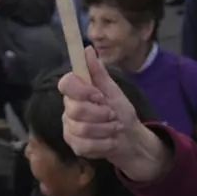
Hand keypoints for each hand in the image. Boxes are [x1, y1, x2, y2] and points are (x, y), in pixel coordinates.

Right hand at [59, 47, 167, 182]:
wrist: (130, 138)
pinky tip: (112, 141)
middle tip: (113, 114)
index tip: (99, 95)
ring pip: (81, 129)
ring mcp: (70, 129)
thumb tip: (88, 49)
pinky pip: (85, 145)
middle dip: (100, 113)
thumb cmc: (120, 111)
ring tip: (116, 127)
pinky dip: (105, 143)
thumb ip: (98, 72)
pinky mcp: (75, 146)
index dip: (82, 90)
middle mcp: (69, 109)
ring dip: (106, 129)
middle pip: (75, 109)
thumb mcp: (113, 90)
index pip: (65, 84)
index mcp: (77, 92)